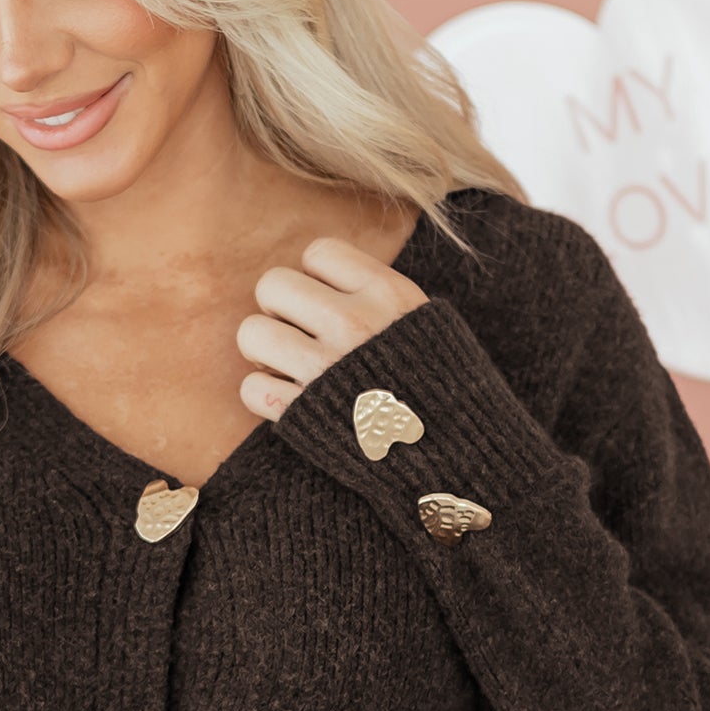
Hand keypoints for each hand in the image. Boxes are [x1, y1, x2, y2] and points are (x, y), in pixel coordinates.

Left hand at [236, 235, 429, 419]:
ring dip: (262, 350)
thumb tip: (329, 279)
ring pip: (251, 333)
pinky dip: (264, 397)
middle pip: (272, 285)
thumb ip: (382, 297)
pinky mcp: (304, 415)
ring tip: (286, 364)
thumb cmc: (443, 391)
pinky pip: (251, 388)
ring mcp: (326, 370)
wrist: (458, 457)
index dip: (315, 278)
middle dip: (278, 309)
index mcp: (388, 295)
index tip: (327, 303)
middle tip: (296, 333)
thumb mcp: (429, 325)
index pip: (319, 252)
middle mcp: (355, 325)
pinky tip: (290, 402)